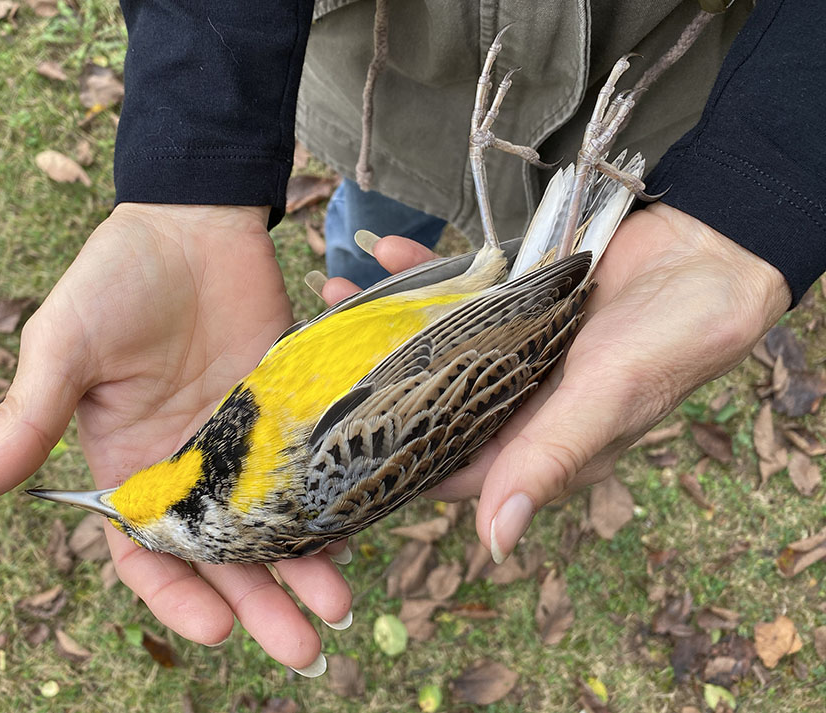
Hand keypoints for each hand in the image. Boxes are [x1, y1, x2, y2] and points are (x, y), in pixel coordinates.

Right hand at [0, 203, 351, 671]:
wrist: (190, 221)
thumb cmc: (114, 279)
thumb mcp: (62, 350)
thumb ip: (23, 424)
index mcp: (127, 467)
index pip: (146, 555)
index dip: (177, 597)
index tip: (216, 627)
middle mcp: (187, 467)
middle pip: (223, 556)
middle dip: (258, 604)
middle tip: (302, 651)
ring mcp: (243, 443)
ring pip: (273, 525)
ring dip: (304, 569)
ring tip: (339, 611)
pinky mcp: (287, 413)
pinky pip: (309, 472)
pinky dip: (330, 506)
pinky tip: (353, 535)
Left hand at [323, 203, 789, 561]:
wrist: (708, 254)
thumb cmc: (669, 340)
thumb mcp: (603, 402)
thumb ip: (545, 461)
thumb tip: (495, 543)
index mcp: (533, 446)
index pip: (447, 468)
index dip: (390, 463)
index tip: (331, 446)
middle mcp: (514, 404)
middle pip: (426, 401)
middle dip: (371, 380)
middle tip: (315, 358)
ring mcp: (510, 351)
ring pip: (432, 343)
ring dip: (385, 318)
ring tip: (333, 293)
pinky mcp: (513, 302)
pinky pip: (456, 290)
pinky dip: (425, 271)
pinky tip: (385, 250)